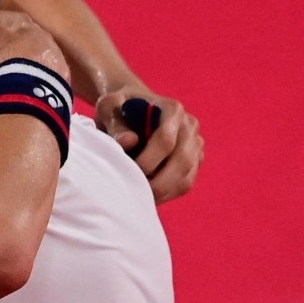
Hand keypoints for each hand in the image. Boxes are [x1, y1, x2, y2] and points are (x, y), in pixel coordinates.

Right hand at [0, 0, 69, 80]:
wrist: (26, 82)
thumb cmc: (0, 49)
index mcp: (21, 19)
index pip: (8, 19)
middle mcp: (41, 33)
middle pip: (26, 37)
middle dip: (16, 45)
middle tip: (1, 60)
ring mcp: (53, 56)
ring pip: (39, 56)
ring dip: (29, 62)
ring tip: (15, 76)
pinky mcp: (59, 78)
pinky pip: (48, 76)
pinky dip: (39, 79)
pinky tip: (29, 86)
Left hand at [96, 88, 203, 203]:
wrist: (130, 106)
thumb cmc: (118, 106)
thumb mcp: (109, 107)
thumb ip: (116, 124)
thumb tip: (129, 142)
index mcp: (172, 109)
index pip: (165, 139)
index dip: (148, 160)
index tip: (129, 170)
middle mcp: (189, 125)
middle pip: (182, 161)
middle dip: (158, 182)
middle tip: (135, 192)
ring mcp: (194, 143)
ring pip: (187, 176)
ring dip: (164, 191)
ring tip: (140, 196)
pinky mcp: (194, 160)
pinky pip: (186, 182)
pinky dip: (168, 193)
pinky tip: (148, 195)